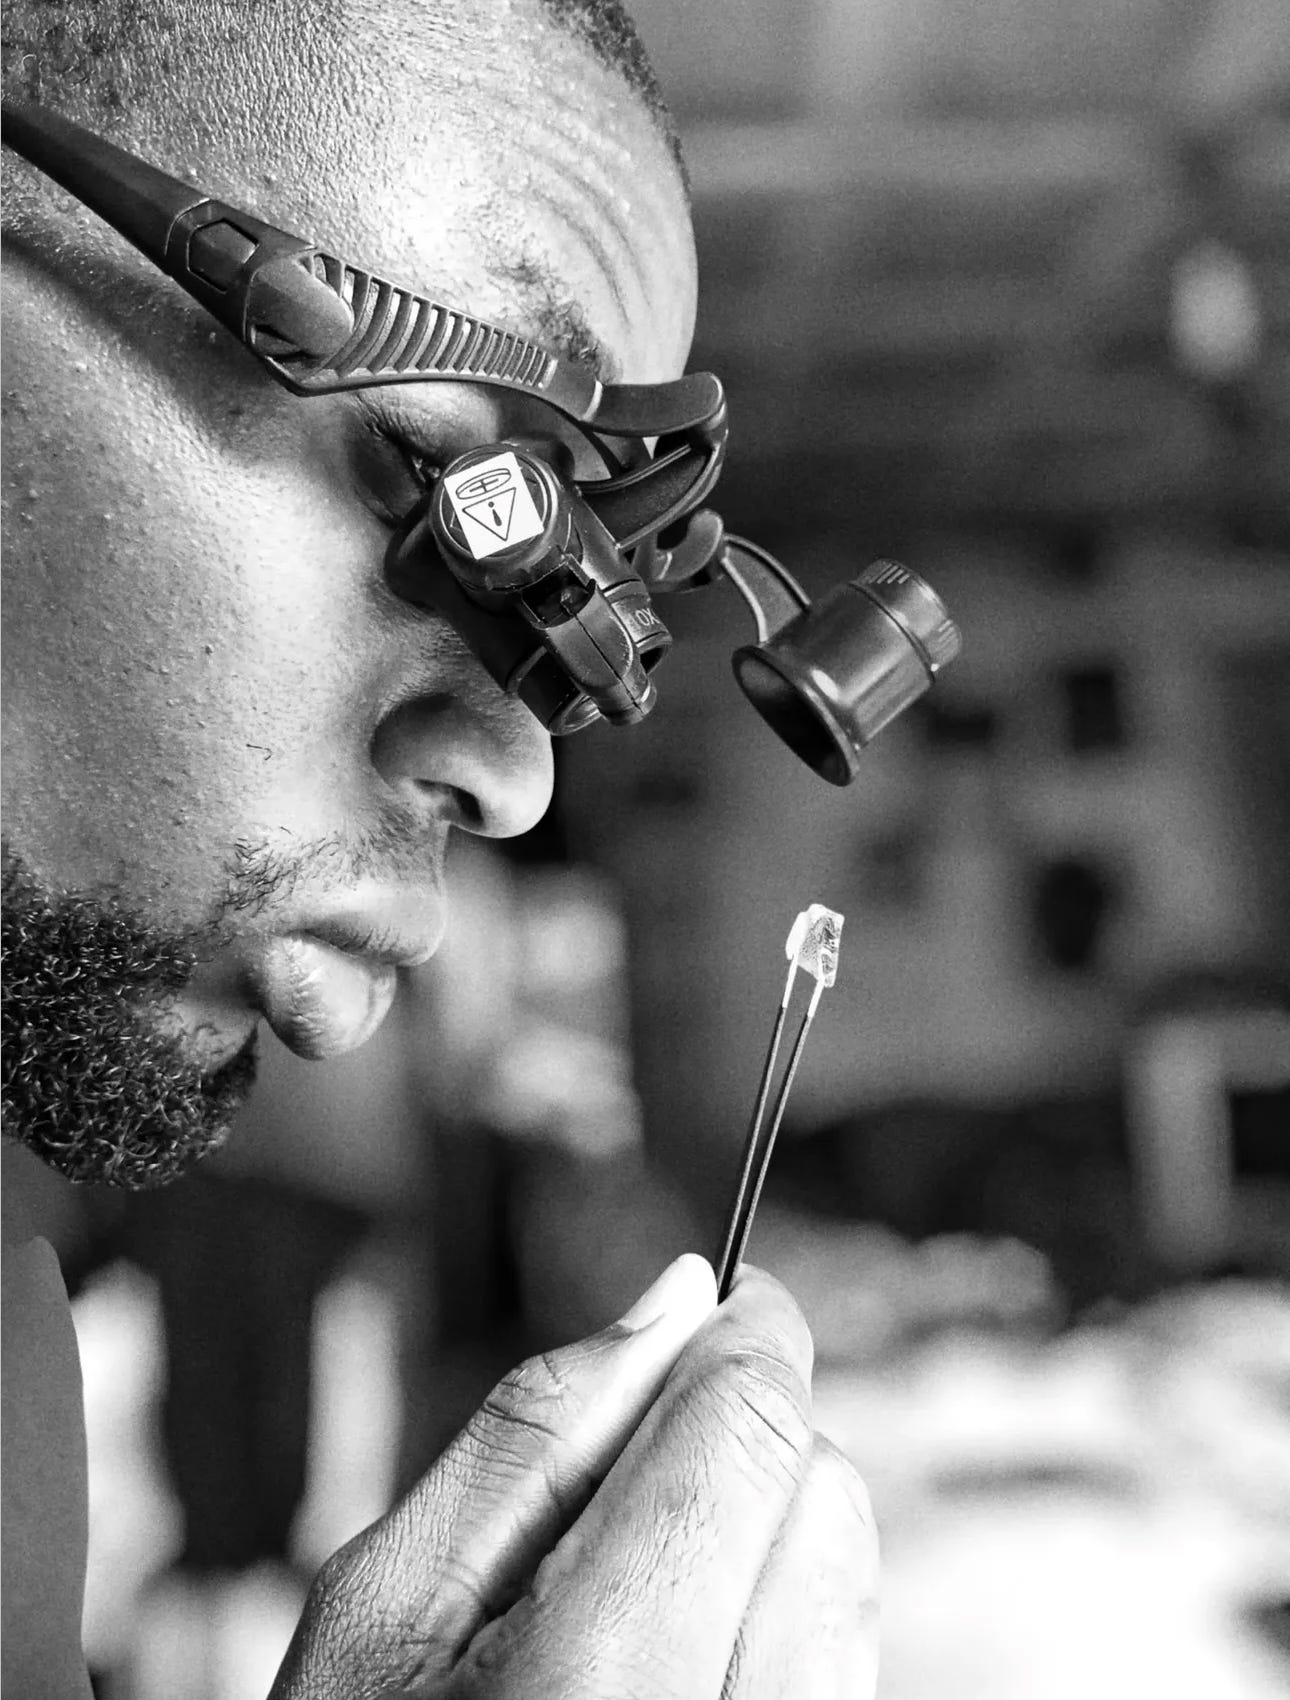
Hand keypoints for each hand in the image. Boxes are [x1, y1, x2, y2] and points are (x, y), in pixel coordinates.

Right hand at [270, 1256, 877, 1698]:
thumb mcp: (384, 1610)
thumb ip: (534, 1435)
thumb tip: (676, 1299)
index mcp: (600, 1690)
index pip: (749, 1437)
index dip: (751, 1340)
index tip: (734, 1303)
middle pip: (828, 1502)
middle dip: (752, 1443)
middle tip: (638, 1479)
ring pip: (856, 1589)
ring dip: (772, 1542)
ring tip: (642, 1592)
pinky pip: (849, 1674)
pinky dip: (787, 1629)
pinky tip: (684, 1661)